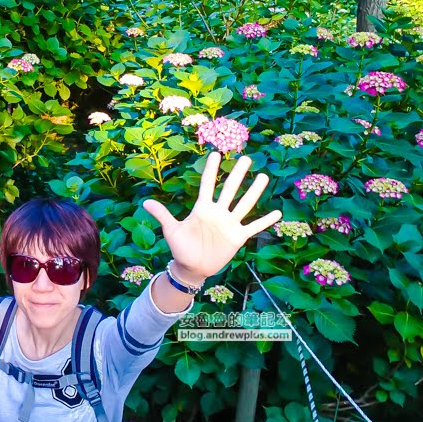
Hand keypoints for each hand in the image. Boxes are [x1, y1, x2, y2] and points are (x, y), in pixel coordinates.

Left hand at [142, 152, 280, 282]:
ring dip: (254, 192)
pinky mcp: (237, 237)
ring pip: (244, 204)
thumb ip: (162, 215)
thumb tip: (144, 203)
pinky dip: (265, 220)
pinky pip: (254, 227)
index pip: (207, 185)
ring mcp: (229, 224)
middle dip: (238, 174)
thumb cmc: (181, 248)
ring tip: (264, 176)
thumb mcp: (171, 230)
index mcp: (202, 208)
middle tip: (247, 158)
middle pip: (230, 189)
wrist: (192, 268)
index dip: (210, 170)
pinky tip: (277, 212)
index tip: (215, 153)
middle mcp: (218, 212)